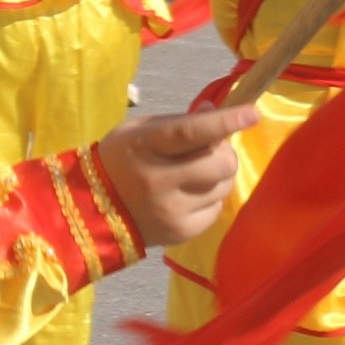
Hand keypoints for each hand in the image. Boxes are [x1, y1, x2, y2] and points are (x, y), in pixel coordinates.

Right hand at [94, 100, 258, 248]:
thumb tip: (216, 112)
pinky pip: (216, 209)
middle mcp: (159, 180)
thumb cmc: (120, 159)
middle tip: (213, 150)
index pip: (190, 132)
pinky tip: (188, 196)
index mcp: (145, 146)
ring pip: (224, 187)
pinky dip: (209, 198)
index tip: (252, 113)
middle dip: (225, 153)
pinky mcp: (182, 232)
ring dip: (218, 176)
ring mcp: (172, 209)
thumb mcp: (139, 132)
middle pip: (219, 163)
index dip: (224, 122)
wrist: (92, 209)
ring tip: (196, 174)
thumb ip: (179, 123)